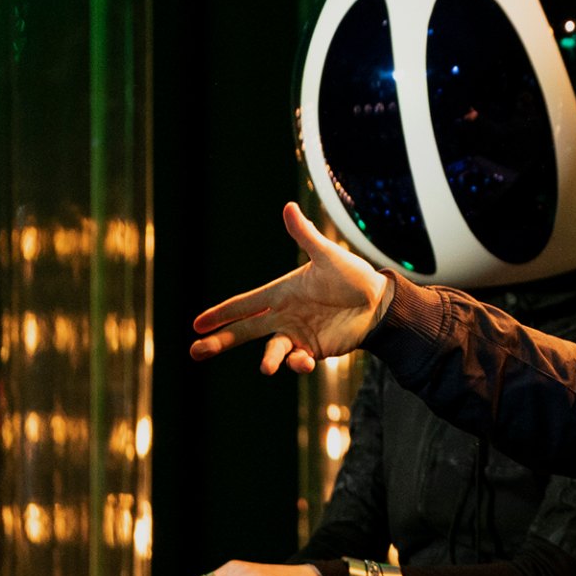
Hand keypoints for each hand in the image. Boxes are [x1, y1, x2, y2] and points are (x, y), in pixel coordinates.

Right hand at [189, 202, 393, 373]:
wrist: (380, 303)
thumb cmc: (354, 276)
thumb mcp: (328, 256)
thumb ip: (305, 236)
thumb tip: (289, 206)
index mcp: (281, 293)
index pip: (244, 305)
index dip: (221, 314)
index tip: (197, 324)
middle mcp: (284, 316)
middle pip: (245, 331)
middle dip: (220, 341)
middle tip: (196, 352)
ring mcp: (298, 335)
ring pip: (272, 350)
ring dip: (268, 359)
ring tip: (266, 368)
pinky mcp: (314, 350)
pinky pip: (299, 360)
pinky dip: (297, 363)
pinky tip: (304, 361)